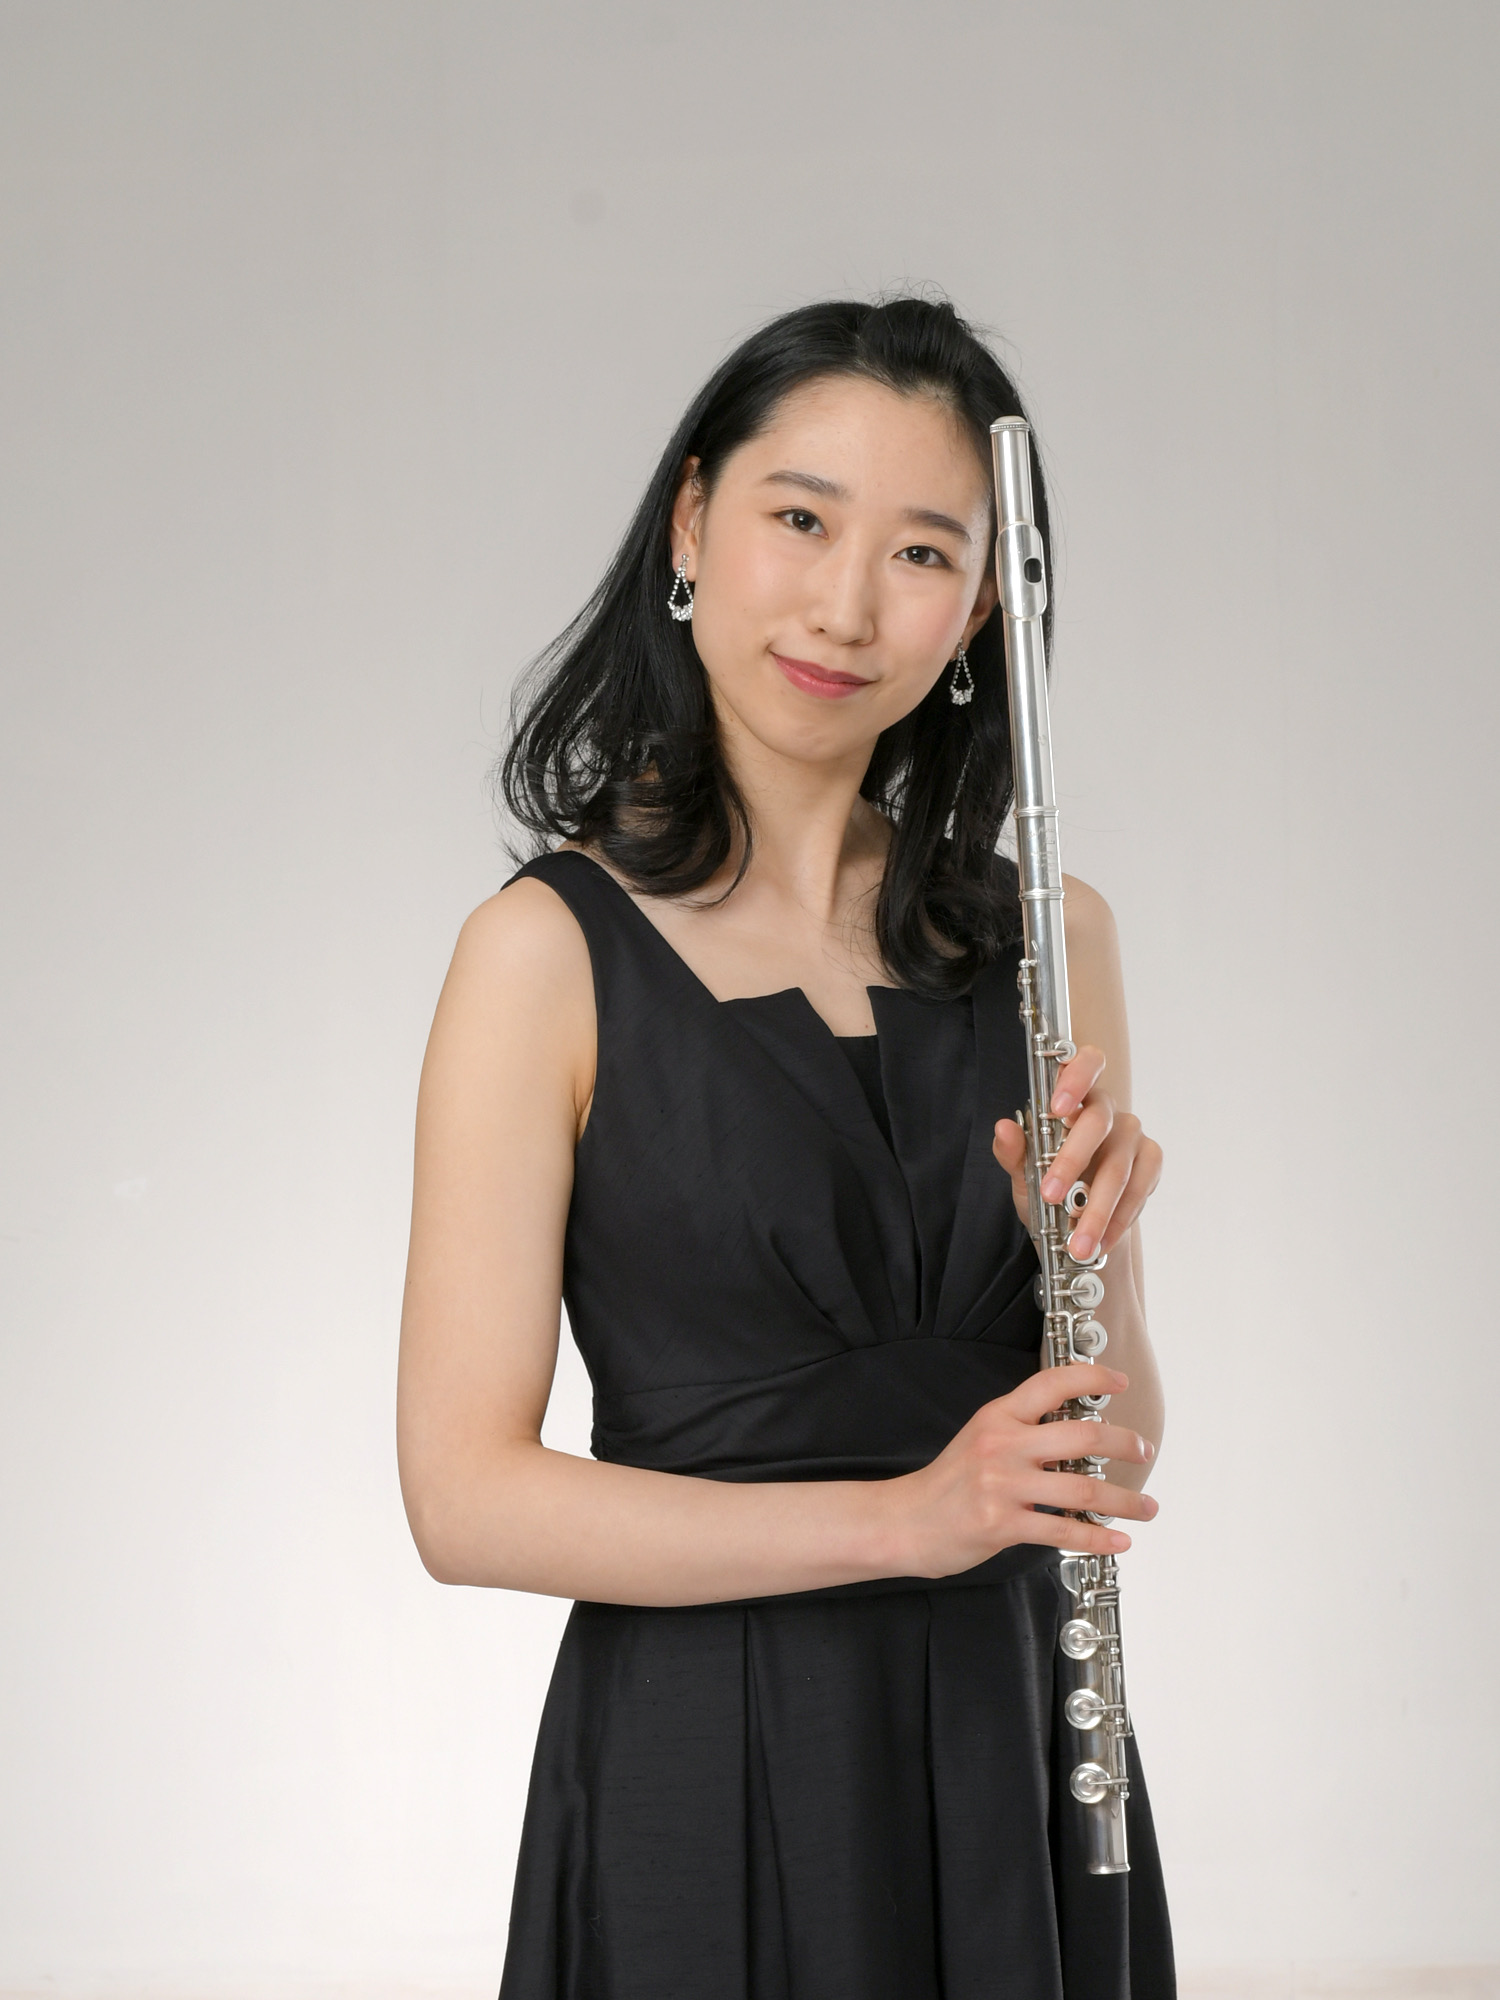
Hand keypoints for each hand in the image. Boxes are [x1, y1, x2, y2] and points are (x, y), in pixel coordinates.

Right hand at [888, 1364, 1158, 1574]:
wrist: (907, 1521)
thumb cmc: (949, 1483)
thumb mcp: (980, 1438)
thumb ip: (1023, 1431)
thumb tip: (1079, 1436)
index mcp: (998, 1416)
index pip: (1050, 1383)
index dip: (1091, 1377)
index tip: (1119, 1381)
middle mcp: (1002, 1445)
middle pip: (1081, 1436)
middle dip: (1124, 1443)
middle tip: (1144, 1450)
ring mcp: (1002, 1485)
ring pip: (1081, 1489)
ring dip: (1124, 1500)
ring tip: (1145, 1507)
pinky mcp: (1002, 1523)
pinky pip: (1063, 1530)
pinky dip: (1098, 1537)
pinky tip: (1118, 1539)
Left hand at [991, 1044, 1162, 1261]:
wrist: (1074, 1226)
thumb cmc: (1048, 1187)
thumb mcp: (1023, 1175)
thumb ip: (1013, 1153)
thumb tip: (1003, 1128)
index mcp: (1075, 1097)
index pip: (1085, 1062)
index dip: (1077, 1076)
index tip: (1058, 1105)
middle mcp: (1107, 1110)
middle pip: (1097, 1121)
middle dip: (1072, 1160)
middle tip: (1050, 1194)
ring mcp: (1132, 1135)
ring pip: (1118, 1166)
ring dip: (1097, 1208)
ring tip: (1077, 1242)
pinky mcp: (1150, 1161)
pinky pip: (1139, 1188)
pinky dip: (1118, 1218)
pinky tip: (1101, 1239)